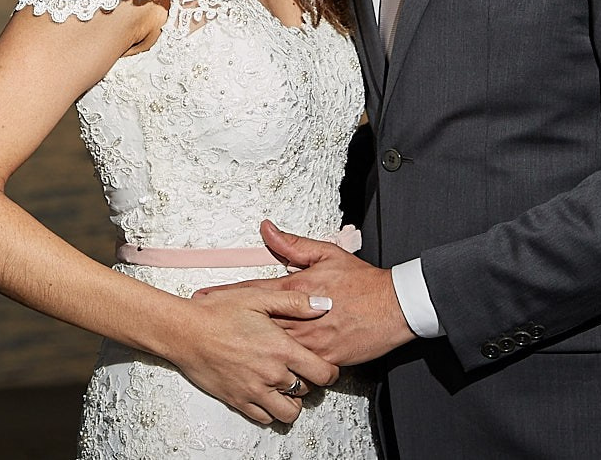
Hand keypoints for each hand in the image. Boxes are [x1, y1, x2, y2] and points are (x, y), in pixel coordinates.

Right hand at [156, 287, 339, 425]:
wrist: (184, 332)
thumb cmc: (216, 312)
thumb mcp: (257, 296)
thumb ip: (294, 302)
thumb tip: (323, 304)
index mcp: (281, 349)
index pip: (322, 374)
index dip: (330, 373)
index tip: (326, 369)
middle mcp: (271, 374)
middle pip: (307, 391)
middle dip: (308, 382)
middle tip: (300, 371)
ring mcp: (254, 391)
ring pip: (288, 412)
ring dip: (291, 401)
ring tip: (285, 387)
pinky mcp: (238, 401)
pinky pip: (264, 418)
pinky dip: (270, 410)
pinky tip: (265, 394)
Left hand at [193, 221, 414, 367]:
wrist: (396, 307)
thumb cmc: (363, 282)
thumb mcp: (326, 254)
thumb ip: (292, 245)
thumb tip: (266, 229)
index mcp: (297, 288)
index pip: (254, 292)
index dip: (226, 295)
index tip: (204, 297)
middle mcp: (301, 316)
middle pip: (257, 322)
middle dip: (230, 324)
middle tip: (204, 326)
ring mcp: (313, 339)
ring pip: (275, 348)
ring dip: (252, 349)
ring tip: (226, 353)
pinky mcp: (327, 357)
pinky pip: (299, 365)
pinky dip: (283, 366)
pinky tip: (266, 371)